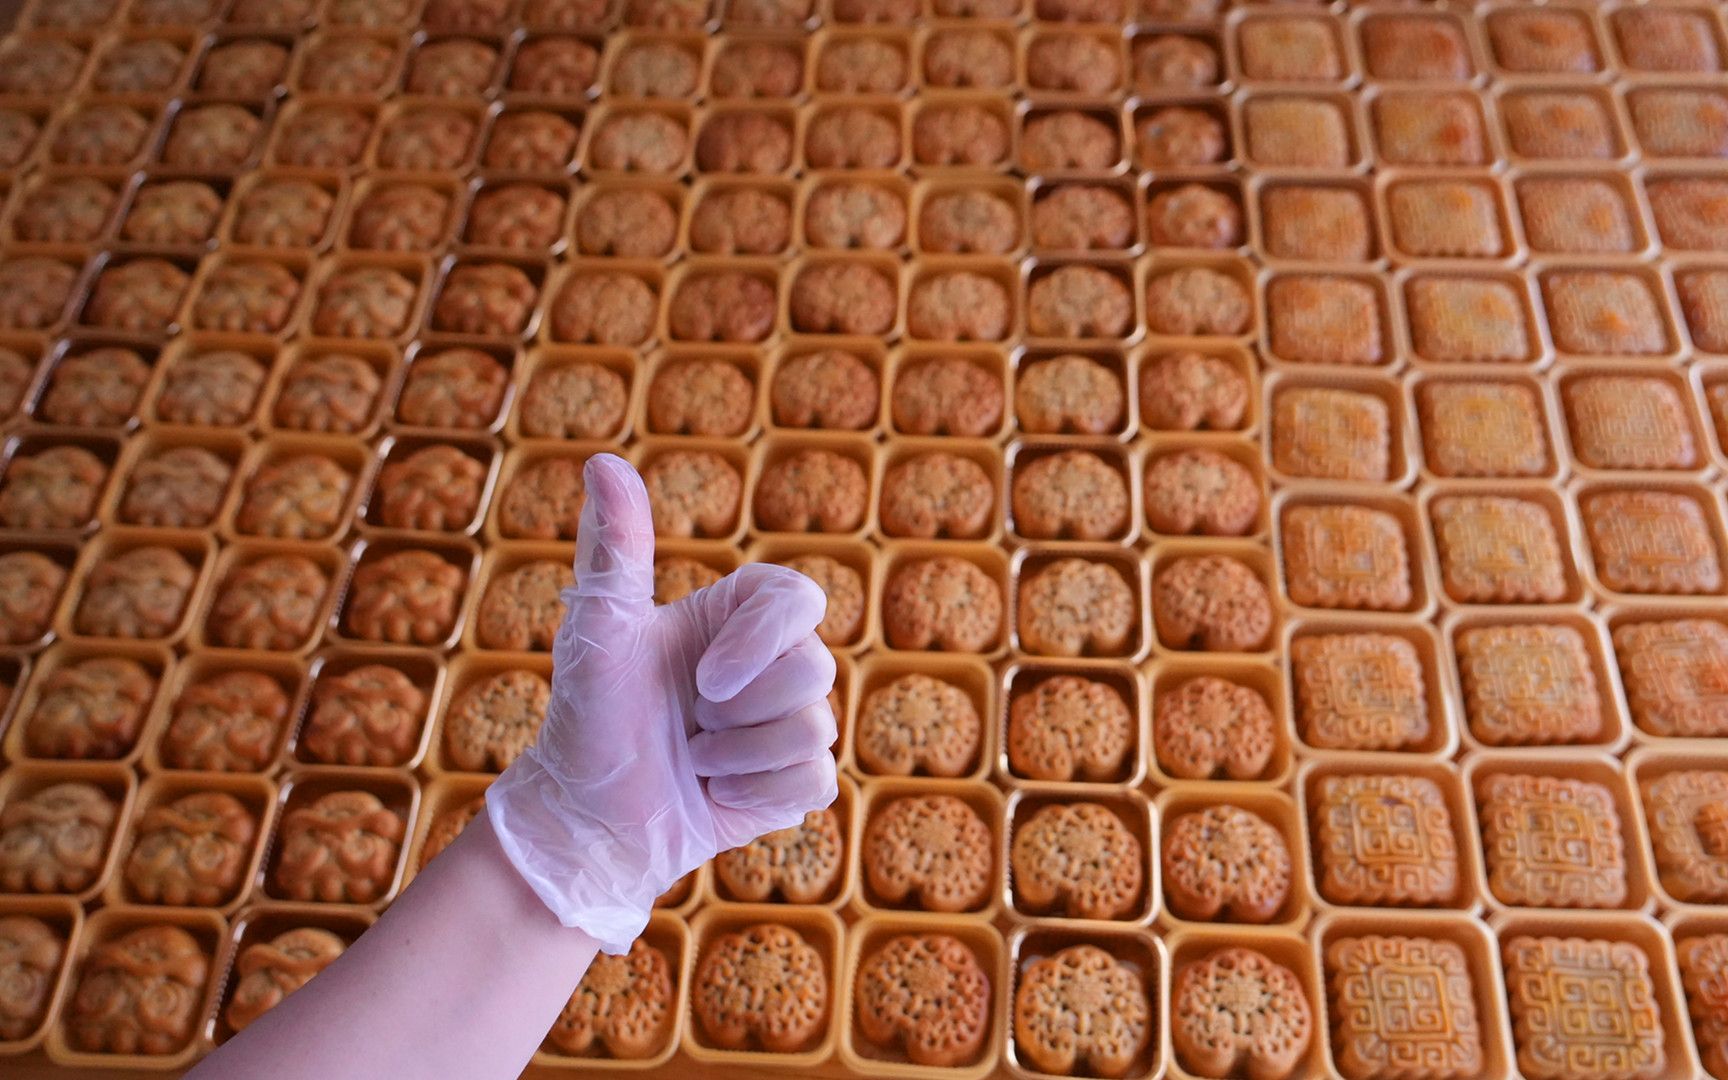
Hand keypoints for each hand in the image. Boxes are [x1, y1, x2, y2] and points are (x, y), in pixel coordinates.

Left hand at [487, 454, 838, 951]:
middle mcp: (769, 664)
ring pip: (816, 730)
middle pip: (815, 668)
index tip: (707, 680)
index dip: (764, 640)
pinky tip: (715, 795)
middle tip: (687, 722)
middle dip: (739, 712)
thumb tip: (602, 460)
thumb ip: (615, 548)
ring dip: (739, 757)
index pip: (798, 598)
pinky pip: (815, 781)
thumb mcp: (598, 632)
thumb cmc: (587, 720)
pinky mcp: (795, 782)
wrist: (588, 822)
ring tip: (694, 760)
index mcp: (734, 618)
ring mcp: (788, 724)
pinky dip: (758, 794)